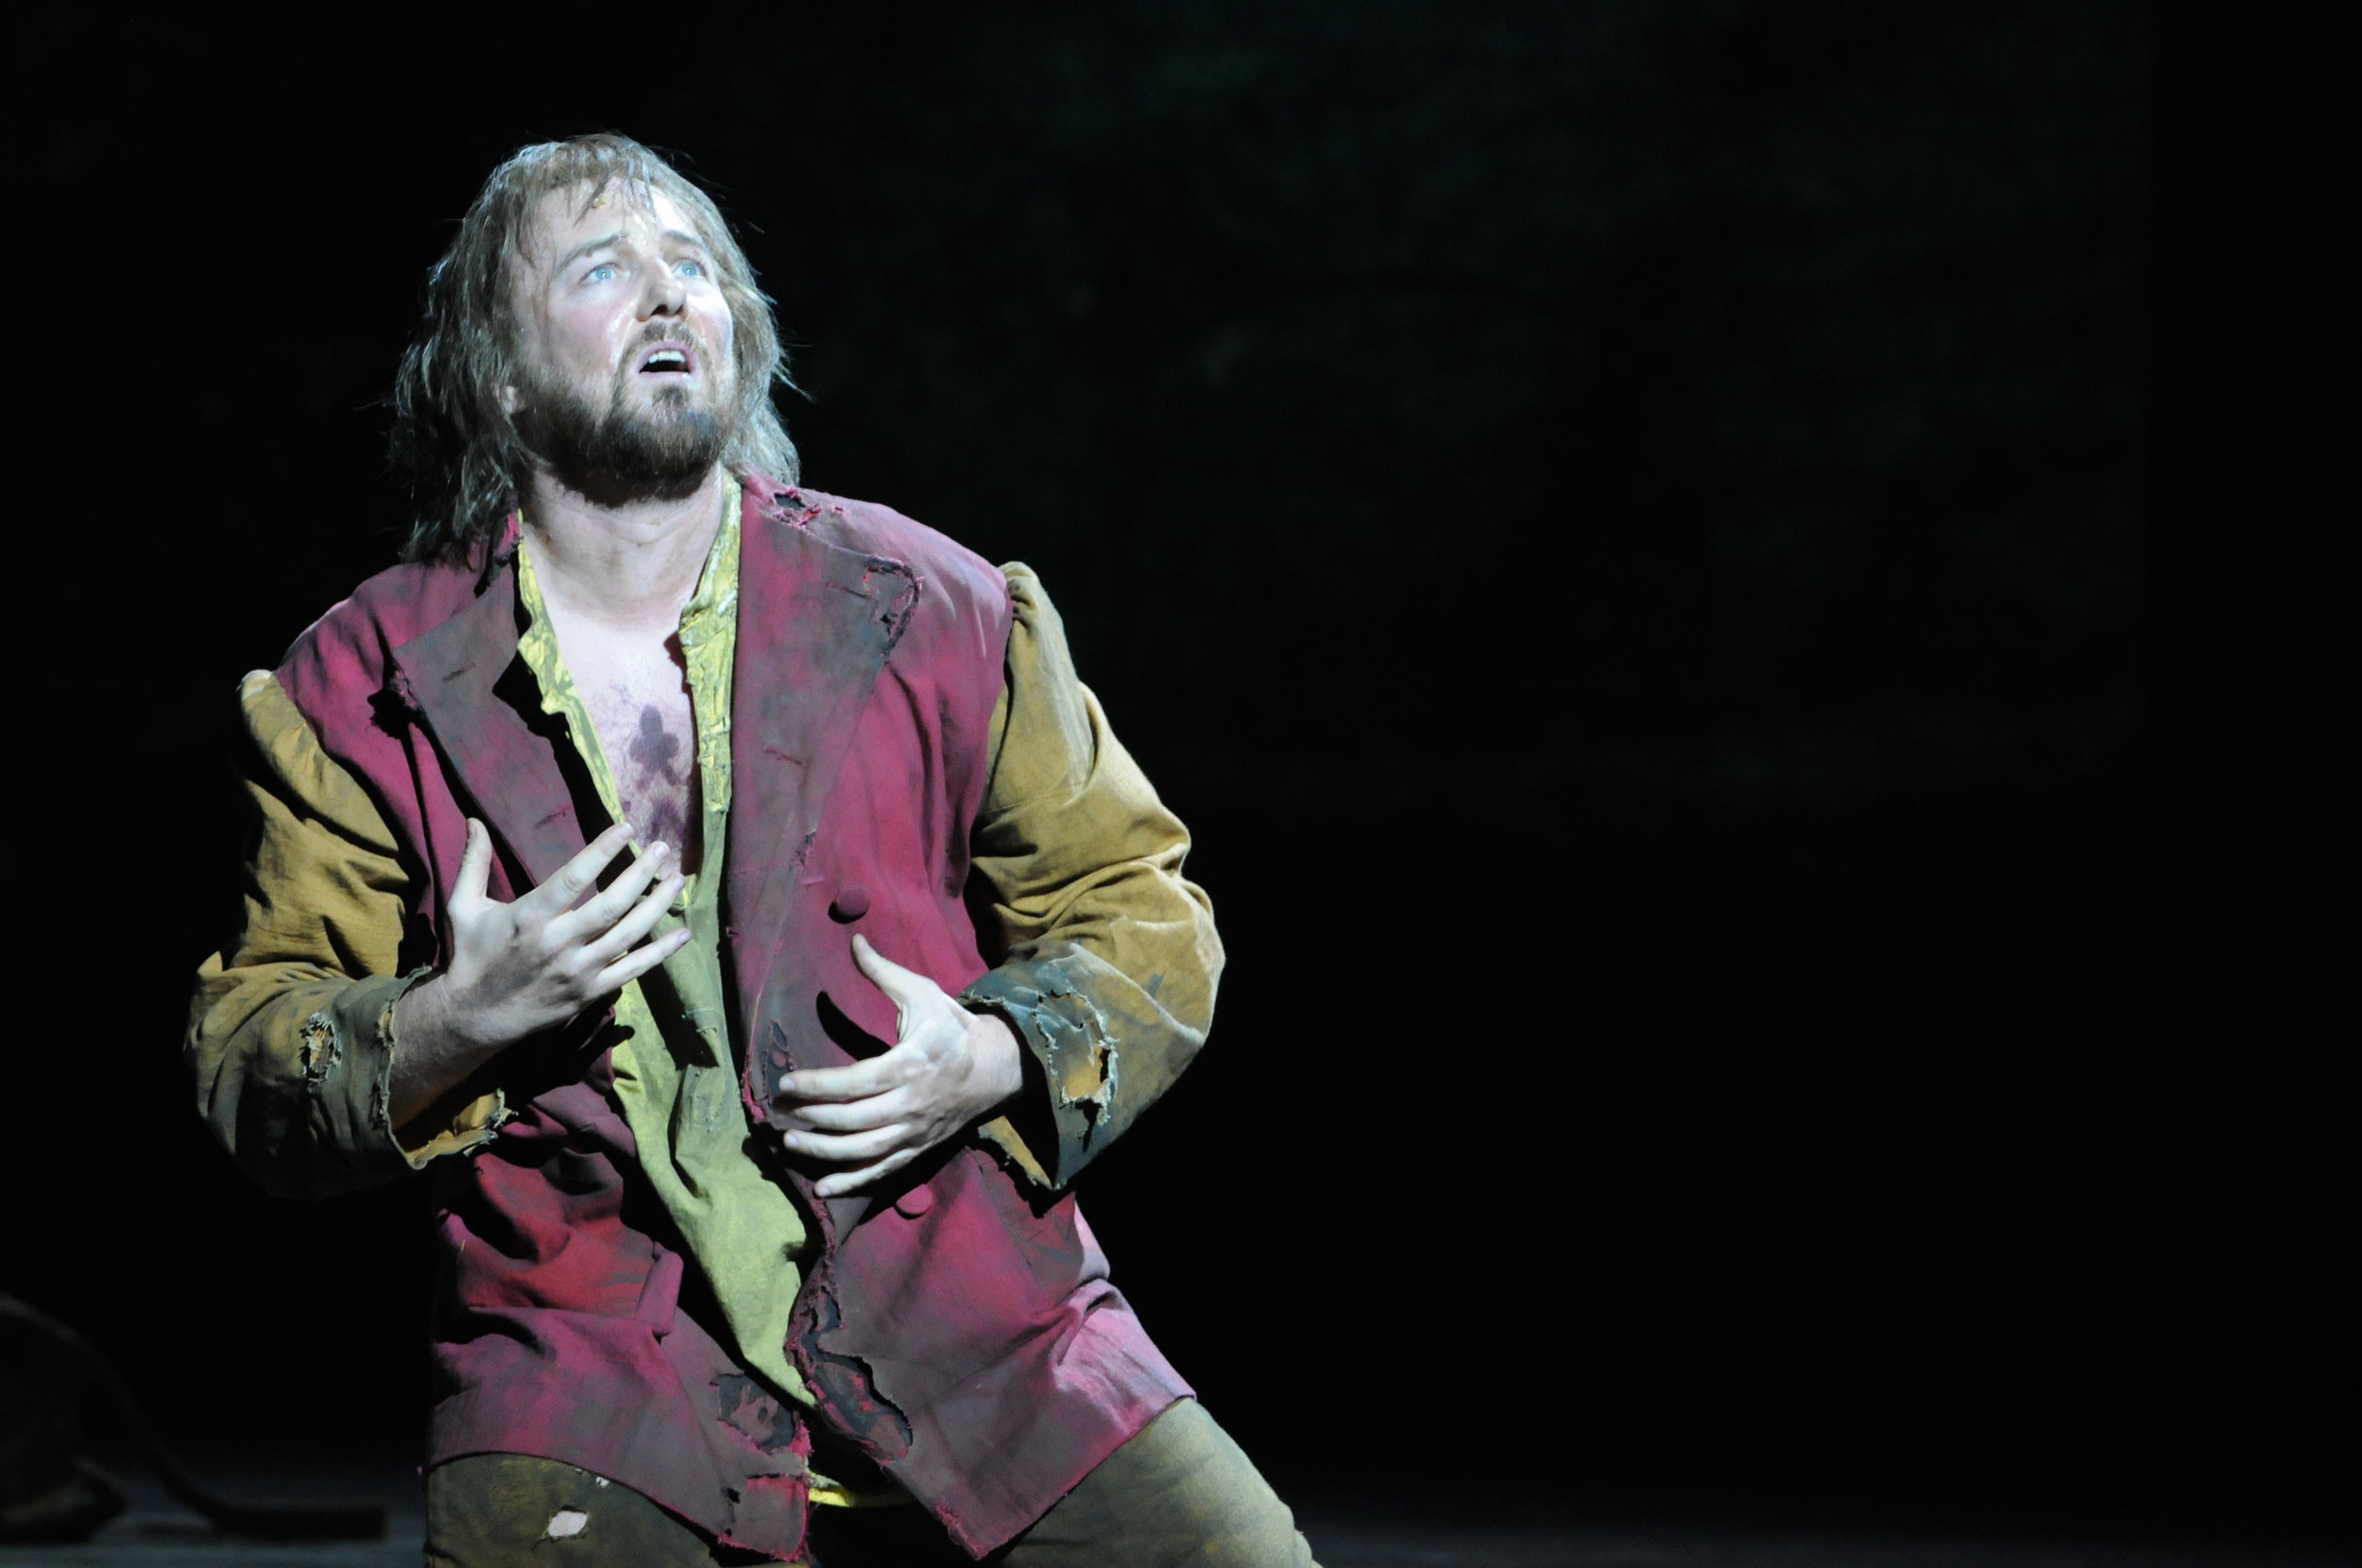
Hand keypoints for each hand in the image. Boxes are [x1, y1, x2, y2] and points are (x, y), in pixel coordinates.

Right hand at [392, 820, 685, 1124]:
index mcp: (529, 917)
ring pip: (629, 934)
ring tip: (677, 880)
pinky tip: (683, 933)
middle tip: (662, 849)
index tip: (627, 828)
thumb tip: (474, 820)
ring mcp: (578, 971)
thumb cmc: (472, 955)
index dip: (602, 851)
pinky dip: (661, 952)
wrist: (475, 1017)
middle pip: (612, 904)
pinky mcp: (590, 993)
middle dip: (641, 873)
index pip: (573, 878)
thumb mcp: (463, 907)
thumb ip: (473, 863)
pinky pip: (633, 969)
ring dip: (658, 905)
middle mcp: (558, 943)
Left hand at [772, 933, 1022, 1196]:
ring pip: (866, 1150)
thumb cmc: (952, 1027)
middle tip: (778, 1112)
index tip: (786, 1082)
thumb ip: (883, 972)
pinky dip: (853, 1183)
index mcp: (912, 1062)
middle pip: (855, 1120)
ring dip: (824, 1152)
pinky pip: (883, 1170)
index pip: (856, 1081)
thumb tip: (853, 939)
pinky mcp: (919, 1147)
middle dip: (813, 1117)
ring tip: (790, 1143)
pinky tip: (823, 1189)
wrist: (997, 1067)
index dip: (818, 1084)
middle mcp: (913, 1102)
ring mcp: (917, 1130)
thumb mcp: (922, 993)